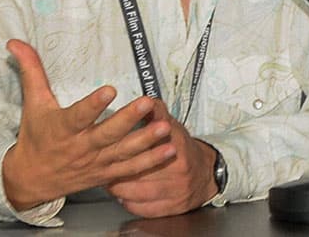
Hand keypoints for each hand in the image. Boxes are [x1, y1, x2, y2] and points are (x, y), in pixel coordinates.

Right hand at [2, 39, 176, 209]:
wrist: (30, 179)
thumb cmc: (36, 135)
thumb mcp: (33, 103)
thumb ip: (32, 72)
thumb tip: (16, 42)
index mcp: (62, 128)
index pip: (78, 116)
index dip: (93, 105)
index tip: (110, 89)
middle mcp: (80, 147)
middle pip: (106, 134)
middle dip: (127, 119)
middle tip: (148, 102)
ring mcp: (95, 162)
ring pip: (123, 152)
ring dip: (146, 141)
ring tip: (165, 126)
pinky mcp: (106, 174)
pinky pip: (130, 169)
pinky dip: (150, 160)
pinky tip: (169, 149)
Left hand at [106, 99, 217, 216]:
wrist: (206, 173)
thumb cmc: (183, 149)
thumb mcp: (173, 126)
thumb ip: (156, 114)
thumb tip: (145, 101)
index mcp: (177, 144)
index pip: (147, 142)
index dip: (126, 144)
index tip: (110, 143)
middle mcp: (178, 168)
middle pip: (138, 170)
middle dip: (117, 168)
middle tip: (102, 164)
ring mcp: (176, 190)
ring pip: (137, 192)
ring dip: (119, 187)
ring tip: (109, 180)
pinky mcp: (172, 207)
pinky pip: (142, 208)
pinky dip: (129, 202)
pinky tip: (122, 194)